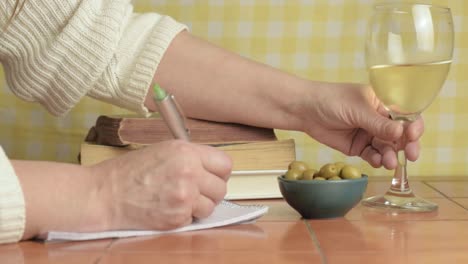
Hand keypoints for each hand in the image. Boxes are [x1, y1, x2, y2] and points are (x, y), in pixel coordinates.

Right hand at [90, 140, 231, 230]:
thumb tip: (211, 168)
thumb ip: (190, 157)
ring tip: (179, 200)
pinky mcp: (177, 217)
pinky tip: (168, 209)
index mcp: (186, 152)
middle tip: (194, 192)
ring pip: (211, 206)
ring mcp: (184, 197)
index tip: (213, 177)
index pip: (225, 164)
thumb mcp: (163, 151)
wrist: (104, 194)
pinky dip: (184, 217)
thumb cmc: (128, 172)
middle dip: (210, 192)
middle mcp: (189, 173)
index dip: (219, 172)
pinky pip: (194, 219)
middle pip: (221, 188)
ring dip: (199, 206)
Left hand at [298, 81, 423, 168]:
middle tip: (411, 156)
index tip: (414, 135)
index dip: (413, 125)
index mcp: (383, 102)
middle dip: (406, 145)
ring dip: (390, 155)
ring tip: (389, 162)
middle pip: (400, 134)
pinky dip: (376, 159)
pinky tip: (377, 162)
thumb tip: (402, 133)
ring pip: (386, 147)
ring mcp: (369, 133)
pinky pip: (372, 155)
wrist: (305, 110)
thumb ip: (378, 123)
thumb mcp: (357, 110)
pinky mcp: (358, 146)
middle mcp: (379, 119)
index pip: (406, 114)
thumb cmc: (331, 100)